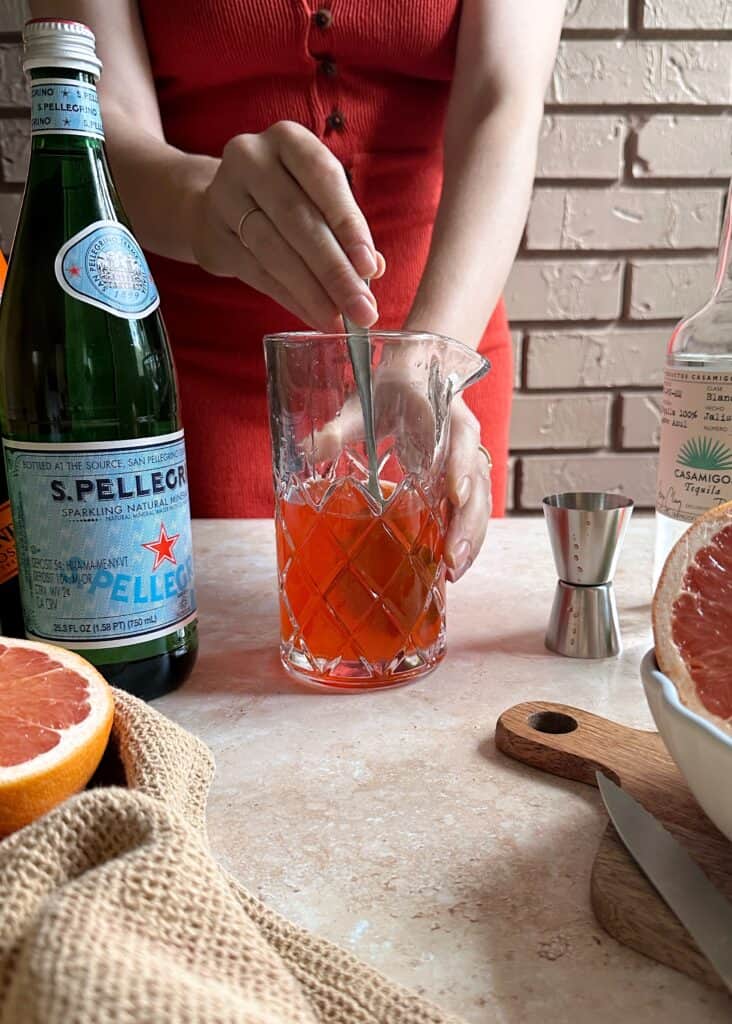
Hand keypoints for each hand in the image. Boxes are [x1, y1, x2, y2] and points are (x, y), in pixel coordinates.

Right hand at [189, 121, 384, 329]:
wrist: (215, 206)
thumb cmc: (283, 199)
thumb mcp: (316, 197)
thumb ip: (345, 227)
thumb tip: (374, 269)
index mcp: (287, 140)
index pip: (323, 178)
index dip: (347, 224)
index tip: (369, 267)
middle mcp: (251, 159)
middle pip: (298, 220)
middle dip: (334, 270)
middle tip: (362, 309)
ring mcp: (225, 197)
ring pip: (274, 251)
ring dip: (311, 291)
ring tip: (339, 319)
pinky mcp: (213, 236)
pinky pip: (256, 273)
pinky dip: (289, 299)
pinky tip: (313, 315)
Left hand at [312, 368, 491, 582]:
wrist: (410, 377)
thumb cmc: (387, 389)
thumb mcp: (363, 402)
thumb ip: (341, 426)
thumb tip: (311, 449)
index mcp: (445, 413)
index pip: (462, 439)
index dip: (460, 467)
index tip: (454, 496)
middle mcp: (463, 439)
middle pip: (478, 481)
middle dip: (467, 521)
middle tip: (452, 557)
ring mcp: (466, 462)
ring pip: (481, 501)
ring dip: (471, 538)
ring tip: (453, 572)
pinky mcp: (462, 481)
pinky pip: (472, 510)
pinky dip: (466, 539)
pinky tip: (451, 567)